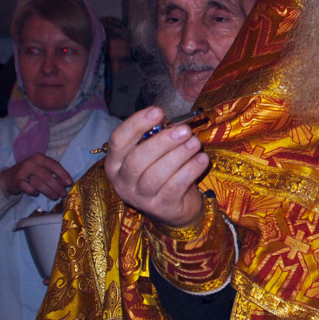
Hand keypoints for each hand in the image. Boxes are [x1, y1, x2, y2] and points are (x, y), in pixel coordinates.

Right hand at [0, 153, 72, 199]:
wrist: (9, 178)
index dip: (63, 175)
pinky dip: (33, 191)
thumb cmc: (30, 174)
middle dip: (57, 187)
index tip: (69, 183)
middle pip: (48, 176)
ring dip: (49, 191)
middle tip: (63, 194)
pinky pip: (27, 187)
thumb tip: (66, 183)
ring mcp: (23, 171)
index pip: (54, 165)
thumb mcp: (42, 170)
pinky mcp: (16, 180)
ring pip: (39, 183)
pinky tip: (37, 194)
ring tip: (55, 196)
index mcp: (40, 158)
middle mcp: (31, 162)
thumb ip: (53, 174)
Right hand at [104, 106, 208, 227]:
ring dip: (179, 155)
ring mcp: (140, 197)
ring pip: (156, 175)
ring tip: (195, 143)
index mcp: (116, 162)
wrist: (174, 207)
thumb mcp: (155, 152)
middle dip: (162, 142)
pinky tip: (202, 159)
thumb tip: (176, 121)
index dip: (136, 124)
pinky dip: (190, 170)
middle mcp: (123, 181)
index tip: (158, 111)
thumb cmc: (162, 170)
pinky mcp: (161, 208)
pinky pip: (174, 187)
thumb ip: (158, 136)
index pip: (118, 140)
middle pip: (137, 160)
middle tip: (184, 130)